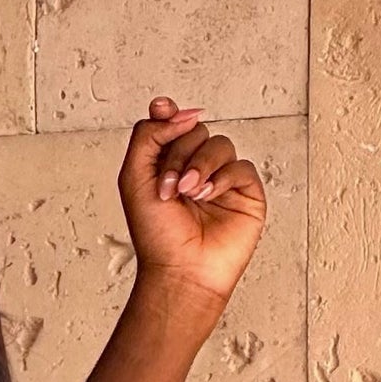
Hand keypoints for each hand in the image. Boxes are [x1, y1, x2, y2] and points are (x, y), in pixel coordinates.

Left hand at [118, 95, 266, 316]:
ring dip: (200, 165)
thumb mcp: (134, 178)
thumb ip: (148, 136)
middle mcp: (195, 168)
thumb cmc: (156, 235)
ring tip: (188, 194)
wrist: (180, 271)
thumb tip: (180, 112)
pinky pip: (241, 166)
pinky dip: (223, 178)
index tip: (162, 110)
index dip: (168, 113)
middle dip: (180, 153)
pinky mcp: (246, 193)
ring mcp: (222, 180)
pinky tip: (208, 197)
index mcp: (168, 164)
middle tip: (169, 186)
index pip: (172, 124)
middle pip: (195, 130)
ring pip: (219, 144)